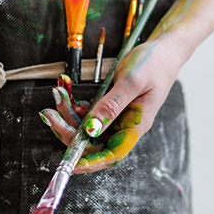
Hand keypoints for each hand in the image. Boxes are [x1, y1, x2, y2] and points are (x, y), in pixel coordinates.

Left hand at [39, 38, 185, 173]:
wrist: (164, 49)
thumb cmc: (154, 65)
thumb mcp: (131, 82)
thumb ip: (110, 106)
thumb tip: (91, 129)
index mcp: (135, 126)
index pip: (112, 153)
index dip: (91, 162)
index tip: (70, 164)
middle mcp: (125, 125)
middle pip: (93, 140)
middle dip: (69, 130)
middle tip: (49, 115)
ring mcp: (117, 116)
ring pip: (87, 125)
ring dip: (68, 113)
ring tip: (57, 95)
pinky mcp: (111, 105)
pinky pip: (89, 111)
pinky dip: (74, 103)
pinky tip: (66, 90)